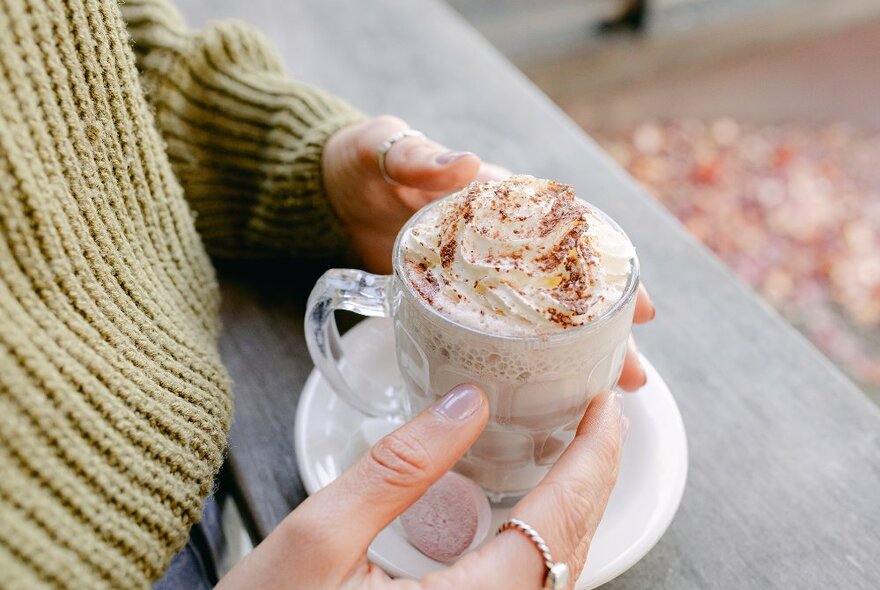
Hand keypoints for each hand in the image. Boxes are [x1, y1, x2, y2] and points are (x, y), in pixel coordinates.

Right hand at [217, 386, 624, 589]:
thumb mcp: (317, 539)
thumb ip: (398, 468)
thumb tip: (467, 402)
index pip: (556, 526)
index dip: (590, 461)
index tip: (603, 407)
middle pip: (570, 552)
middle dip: (595, 477)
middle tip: (600, 416)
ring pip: (557, 576)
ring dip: (576, 509)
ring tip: (580, 451)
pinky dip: (547, 540)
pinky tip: (537, 510)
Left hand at [322, 115, 655, 390]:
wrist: (325, 194)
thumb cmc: (362, 163)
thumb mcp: (387, 150)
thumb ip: (420, 156)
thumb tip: (466, 163)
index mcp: (496, 199)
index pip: (565, 232)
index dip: (605, 268)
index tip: (637, 301)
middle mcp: (496, 240)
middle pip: (561, 285)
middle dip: (600, 327)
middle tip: (633, 368)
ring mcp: (474, 274)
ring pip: (533, 315)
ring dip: (570, 351)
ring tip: (606, 388)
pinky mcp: (447, 300)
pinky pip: (491, 330)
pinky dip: (518, 356)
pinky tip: (544, 386)